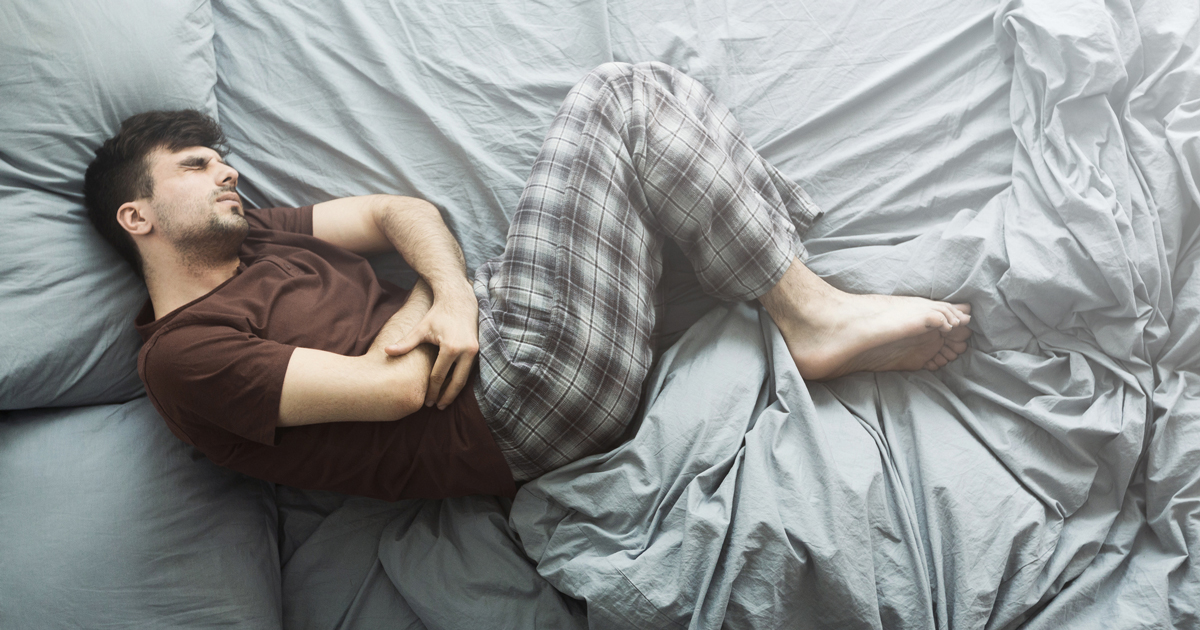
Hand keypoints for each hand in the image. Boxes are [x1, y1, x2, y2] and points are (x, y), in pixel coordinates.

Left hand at [384, 278, 478, 408]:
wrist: (459, 301)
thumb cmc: (437, 314)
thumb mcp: (421, 328)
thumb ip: (406, 343)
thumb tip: (387, 351)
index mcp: (450, 348)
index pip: (439, 376)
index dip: (432, 390)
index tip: (426, 401)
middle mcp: (466, 351)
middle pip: (456, 382)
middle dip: (446, 397)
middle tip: (437, 407)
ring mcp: (475, 351)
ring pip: (465, 378)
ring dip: (455, 391)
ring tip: (445, 402)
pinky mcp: (479, 350)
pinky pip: (470, 370)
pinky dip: (461, 380)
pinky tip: (453, 387)